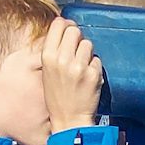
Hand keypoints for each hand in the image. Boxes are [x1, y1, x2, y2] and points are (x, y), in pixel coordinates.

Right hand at [42, 18, 103, 133]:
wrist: (69, 120)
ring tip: (81, 67)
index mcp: (48, 57)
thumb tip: (66, 27)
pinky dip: (94, 67)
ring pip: (88, 44)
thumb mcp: (47, 71)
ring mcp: (79, 66)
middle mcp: (62, 59)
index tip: (68, 30)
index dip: (65, 25)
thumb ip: (54, 50)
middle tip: (76, 51)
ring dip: (87, 53)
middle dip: (77, 38)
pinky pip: (97, 59)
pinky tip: (87, 78)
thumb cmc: (57, 96)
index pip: (58, 24)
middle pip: (75, 31)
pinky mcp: (93, 74)